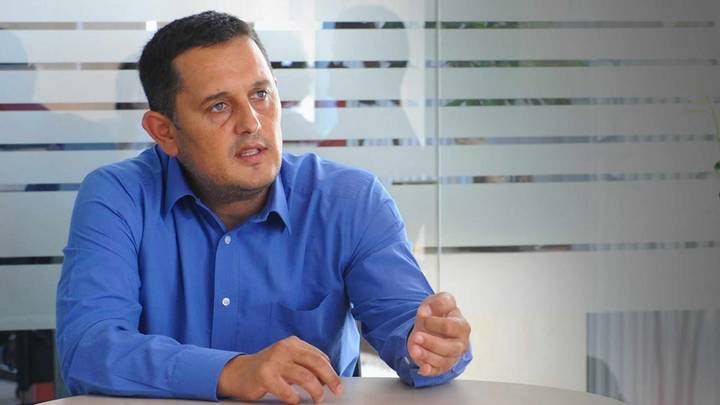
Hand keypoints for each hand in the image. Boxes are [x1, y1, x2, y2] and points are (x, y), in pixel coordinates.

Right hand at [217, 336, 342, 403]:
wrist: (238, 372)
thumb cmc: (267, 368)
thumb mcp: (287, 360)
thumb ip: (305, 365)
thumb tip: (327, 378)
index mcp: (293, 343)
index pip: (319, 356)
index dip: (330, 371)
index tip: (336, 383)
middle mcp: (284, 349)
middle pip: (316, 363)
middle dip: (330, 378)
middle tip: (337, 390)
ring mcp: (274, 361)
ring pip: (305, 376)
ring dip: (315, 390)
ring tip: (318, 399)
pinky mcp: (264, 375)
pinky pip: (287, 390)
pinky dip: (294, 398)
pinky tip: (295, 401)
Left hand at [407, 292, 470, 375]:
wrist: (432, 325)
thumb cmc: (439, 313)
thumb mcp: (439, 301)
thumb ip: (437, 302)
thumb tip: (426, 313)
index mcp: (461, 326)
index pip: (450, 327)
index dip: (435, 323)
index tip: (423, 317)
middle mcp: (460, 343)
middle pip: (450, 348)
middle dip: (432, 343)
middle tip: (417, 337)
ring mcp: (452, 356)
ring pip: (443, 361)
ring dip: (427, 356)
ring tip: (414, 350)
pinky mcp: (442, 366)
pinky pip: (437, 371)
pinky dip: (429, 371)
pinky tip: (422, 368)